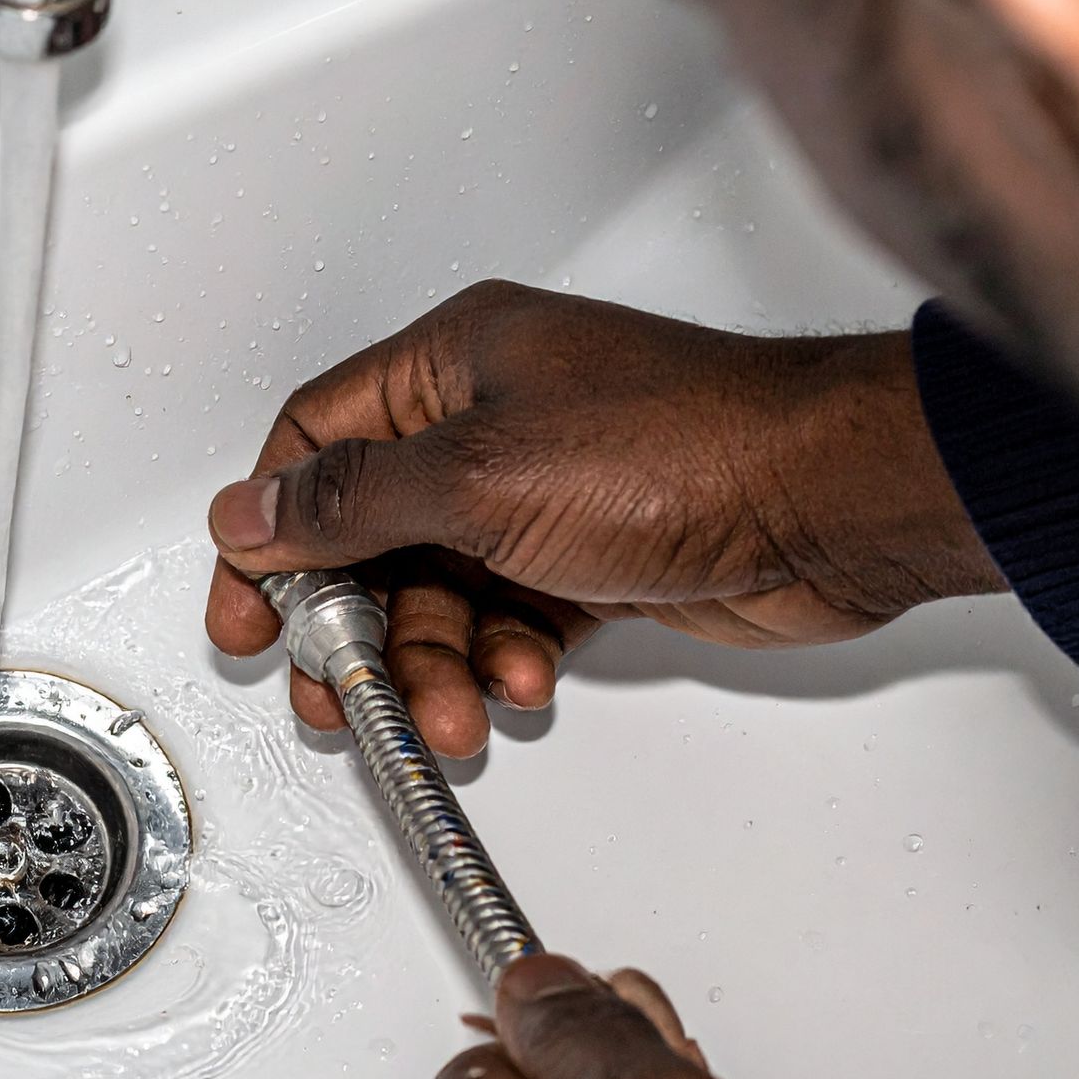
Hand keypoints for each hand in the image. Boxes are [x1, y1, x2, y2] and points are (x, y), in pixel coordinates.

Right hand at [205, 280, 1000, 754]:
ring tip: (454, 715)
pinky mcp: (596, 555)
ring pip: (445, 592)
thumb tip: (251, 511)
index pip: (318, 443)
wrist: (828, 502)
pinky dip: (507, 660)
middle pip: (375, 535)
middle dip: (359, 627)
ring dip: (439, 664)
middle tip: (343, 697)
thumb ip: (352, 501)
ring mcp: (546, 491)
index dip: (271, 531)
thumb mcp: (478, 478)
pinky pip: (513, 619)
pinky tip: (526, 685)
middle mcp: (493, 420)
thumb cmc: (681, 448)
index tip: (250, 616)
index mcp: (453, 364)